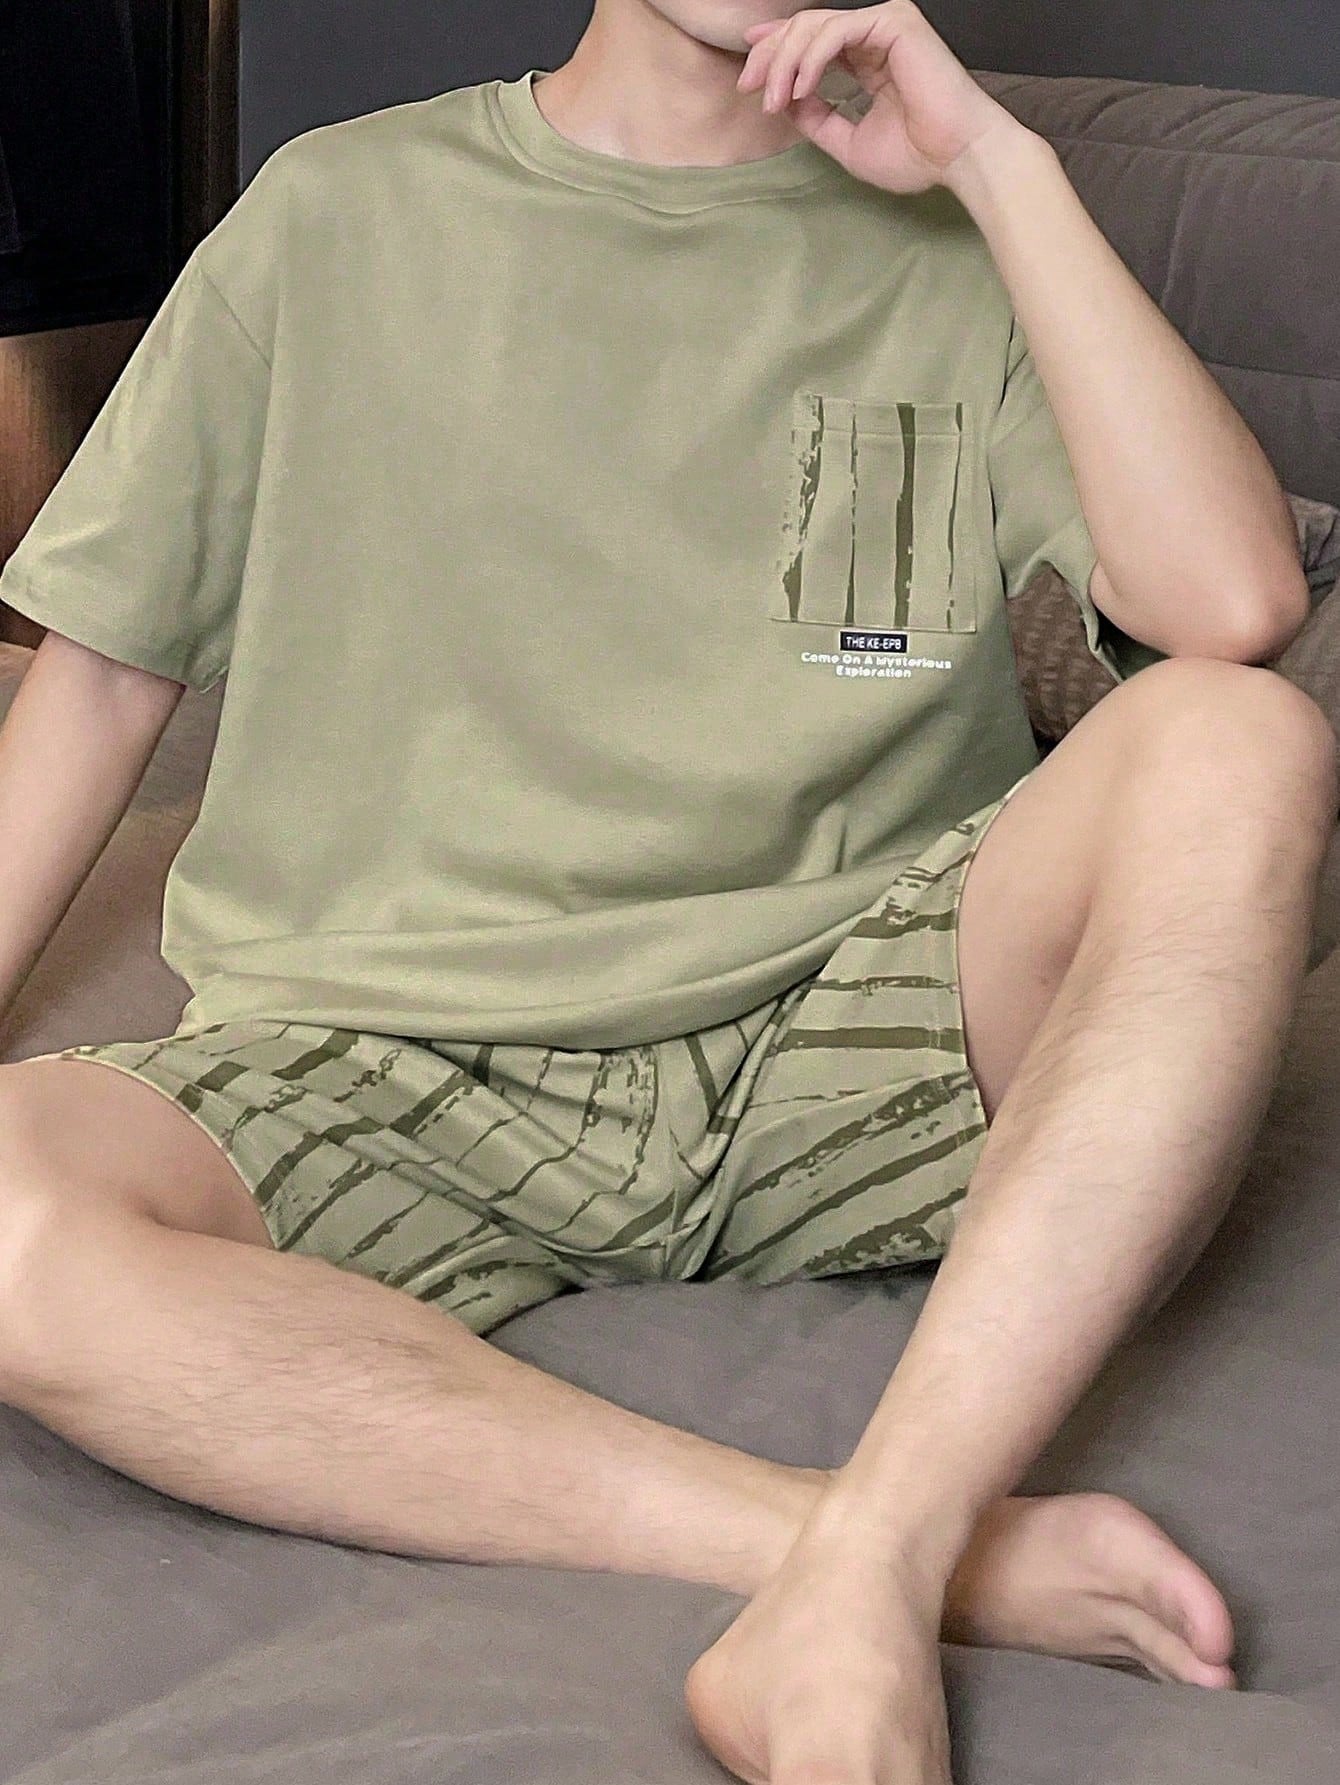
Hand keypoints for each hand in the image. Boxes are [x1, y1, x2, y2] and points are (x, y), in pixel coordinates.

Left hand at [737, 1, 1028, 197]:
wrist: (958, 157)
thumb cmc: (917, 155)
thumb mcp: (849, 142)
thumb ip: (818, 120)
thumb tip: (785, 103)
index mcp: (868, 57)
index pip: (813, 41)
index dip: (776, 51)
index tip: (749, 76)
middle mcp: (876, 34)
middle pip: (806, 27)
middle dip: (771, 56)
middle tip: (749, 88)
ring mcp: (886, 23)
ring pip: (815, 26)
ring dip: (785, 62)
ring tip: (773, 98)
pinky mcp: (894, 22)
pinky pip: (836, 32)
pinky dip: (810, 59)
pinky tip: (799, 88)